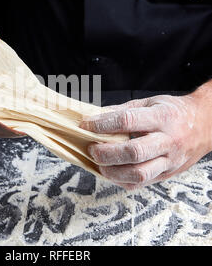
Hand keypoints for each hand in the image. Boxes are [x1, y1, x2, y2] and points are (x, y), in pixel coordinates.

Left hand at [80, 87, 211, 189]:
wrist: (204, 125)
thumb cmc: (174, 112)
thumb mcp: (150, 102)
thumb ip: (123, 110)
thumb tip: (95, 117)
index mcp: (162, 117)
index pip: (127, 121)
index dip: (102, 124)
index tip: (86, 125)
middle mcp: (168, 141)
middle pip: (133, 152)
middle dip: (106, 153)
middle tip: (91, 149)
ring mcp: (170, 160)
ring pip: (139, 174)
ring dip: (112, 171)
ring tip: (99, 163)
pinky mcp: (167, 174)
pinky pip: (142, 183)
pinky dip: (121, 180)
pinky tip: (112, 172)